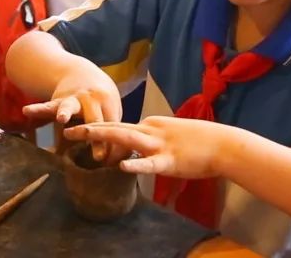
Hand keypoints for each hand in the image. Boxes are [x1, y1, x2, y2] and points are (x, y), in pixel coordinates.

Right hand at [22, 62, 121, 159]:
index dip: (113, 147)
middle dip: (96, 137)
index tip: (113, 165)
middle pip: (95, 119)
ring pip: (70, 106)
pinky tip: (27, 111)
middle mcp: (92, 100)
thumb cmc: (101, 103)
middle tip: (98, 157)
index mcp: (108, 105)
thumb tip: (113, 163)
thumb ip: (109, 135)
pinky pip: (47, 105)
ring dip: (66, 112)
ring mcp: (74, 99)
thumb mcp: (110, 114)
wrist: (83, 73)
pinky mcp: (58, 100)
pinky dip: (38, 109)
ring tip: (61, 118)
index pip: (112, 129)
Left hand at [63, 116, 232, 178]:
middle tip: (66, 130)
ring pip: (126, 139)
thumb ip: (153, 139)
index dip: (97, 128)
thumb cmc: (200, 142)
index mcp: (151, 124)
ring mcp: (160, 145)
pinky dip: (136, 164)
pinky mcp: (170, 161)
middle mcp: (151, 130)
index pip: (119, 126)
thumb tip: (138, 148)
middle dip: (90, 128)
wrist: (223, 144)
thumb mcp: (171, 135)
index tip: (78, 129)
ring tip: (82, 136)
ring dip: (102, 137)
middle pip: (115, 128)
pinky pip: (150, 164)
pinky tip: (122, 166)